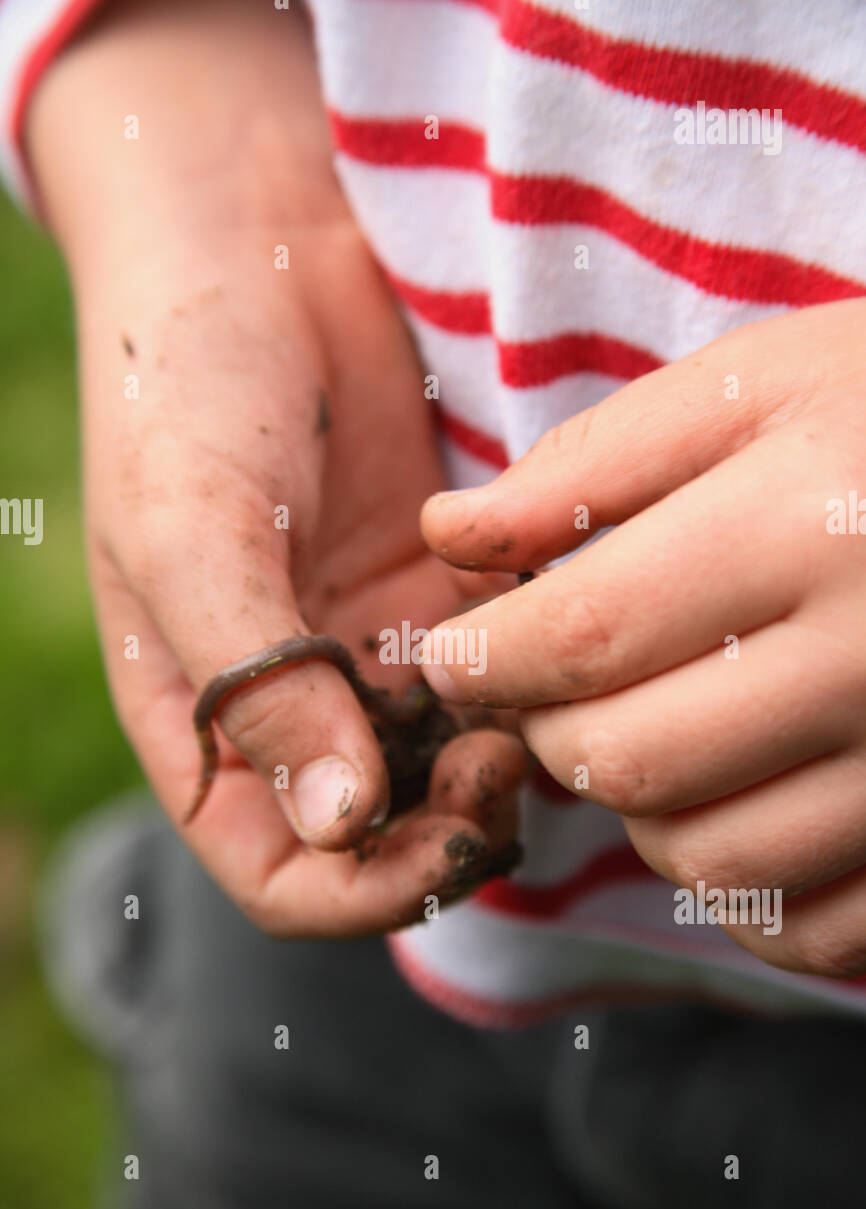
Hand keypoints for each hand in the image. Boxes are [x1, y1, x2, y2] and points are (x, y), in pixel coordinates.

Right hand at [26, 0, 524, 934]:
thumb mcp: (190, 536)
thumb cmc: (186, 388)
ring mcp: (369, 656)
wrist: (257, 247)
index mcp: (205, 723)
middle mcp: (292, 707)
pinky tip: (546, 633)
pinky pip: (496, 681)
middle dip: (447, 832)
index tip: (440, 837)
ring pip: (451, 773)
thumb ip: (256, 685)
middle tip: (501, 763)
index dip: (361, 892)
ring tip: (531, 702)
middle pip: (382, 841)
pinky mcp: (437, 598)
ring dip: (498, 766)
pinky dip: (528, 682)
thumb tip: (340, 824)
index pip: (284, 876)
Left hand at [420, 298, 865, 974]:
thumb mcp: (763, 383)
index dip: (483, 659)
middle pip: (631, 762)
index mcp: (810, 526)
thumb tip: (447, 540)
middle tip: (548, 691)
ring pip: (707, 861)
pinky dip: (741, 895)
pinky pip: (813, 931)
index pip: (583, 637)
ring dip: (637, 815)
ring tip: (647, 738)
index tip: (448, 656)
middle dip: (551, 733)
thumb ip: (596, 463)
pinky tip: (733, 812)